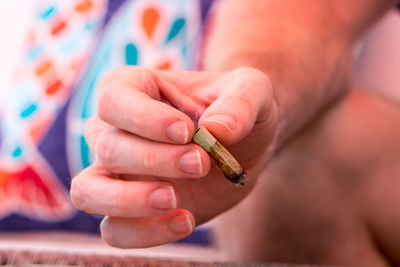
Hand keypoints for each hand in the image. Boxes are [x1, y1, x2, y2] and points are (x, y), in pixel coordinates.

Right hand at [70, 66, 276, 247]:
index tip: (187, 132)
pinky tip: (185, 221)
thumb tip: (216, 131)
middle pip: (108, 147)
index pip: (114, 99)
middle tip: (200, 163)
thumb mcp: (252, 91)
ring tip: (176, 200)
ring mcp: (115, 172)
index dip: (144, 118)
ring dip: (130, 200)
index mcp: (133, 88)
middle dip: (155, 160)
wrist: (241, 147)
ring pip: (88, 192)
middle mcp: (114, 130)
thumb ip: (240, 102)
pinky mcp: (129, 209)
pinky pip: (113, 230)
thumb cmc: (235, 111)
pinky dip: (143, 233)